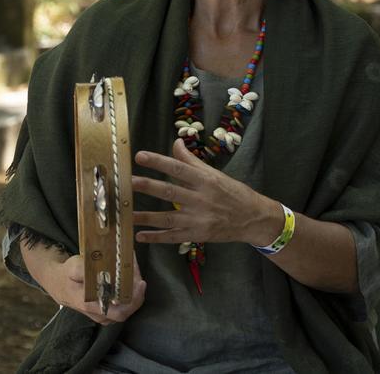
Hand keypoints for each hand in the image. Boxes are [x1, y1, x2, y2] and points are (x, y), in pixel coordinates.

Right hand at [37, 252, 145, 324]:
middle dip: (136, 290)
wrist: (59, 284)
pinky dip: (129, 289)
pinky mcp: (107, 310)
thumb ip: (85, 269)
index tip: (141, 283)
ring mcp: (105, 314)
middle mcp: (101, 314)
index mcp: (92, 306)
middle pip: (128, 308)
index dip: (134, 300)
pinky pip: (123, 302)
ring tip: (133, 269)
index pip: (120, 312)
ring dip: (133, 288)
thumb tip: (100, 269)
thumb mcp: (73, 267)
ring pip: (126, 305)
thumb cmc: (67, 275)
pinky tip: (128, 275)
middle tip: (137, 270)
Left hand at [132, 139, 282, 246]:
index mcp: (206, 180)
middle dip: (149, 187)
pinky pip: (173, 237)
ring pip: (168, 217)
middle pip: (170, 192)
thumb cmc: (233, 193)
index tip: (140, 156)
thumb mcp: (215, 174)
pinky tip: (140, 235)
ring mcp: (198, 220)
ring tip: (127, 213)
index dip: (159, 162)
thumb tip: (176, 142)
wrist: (253, 219)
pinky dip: (156, 237)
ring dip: (146, 216)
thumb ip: (192, 161)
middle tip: (128, 182)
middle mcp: (201, 199)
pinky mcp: (197, 235)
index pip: (179, 168)